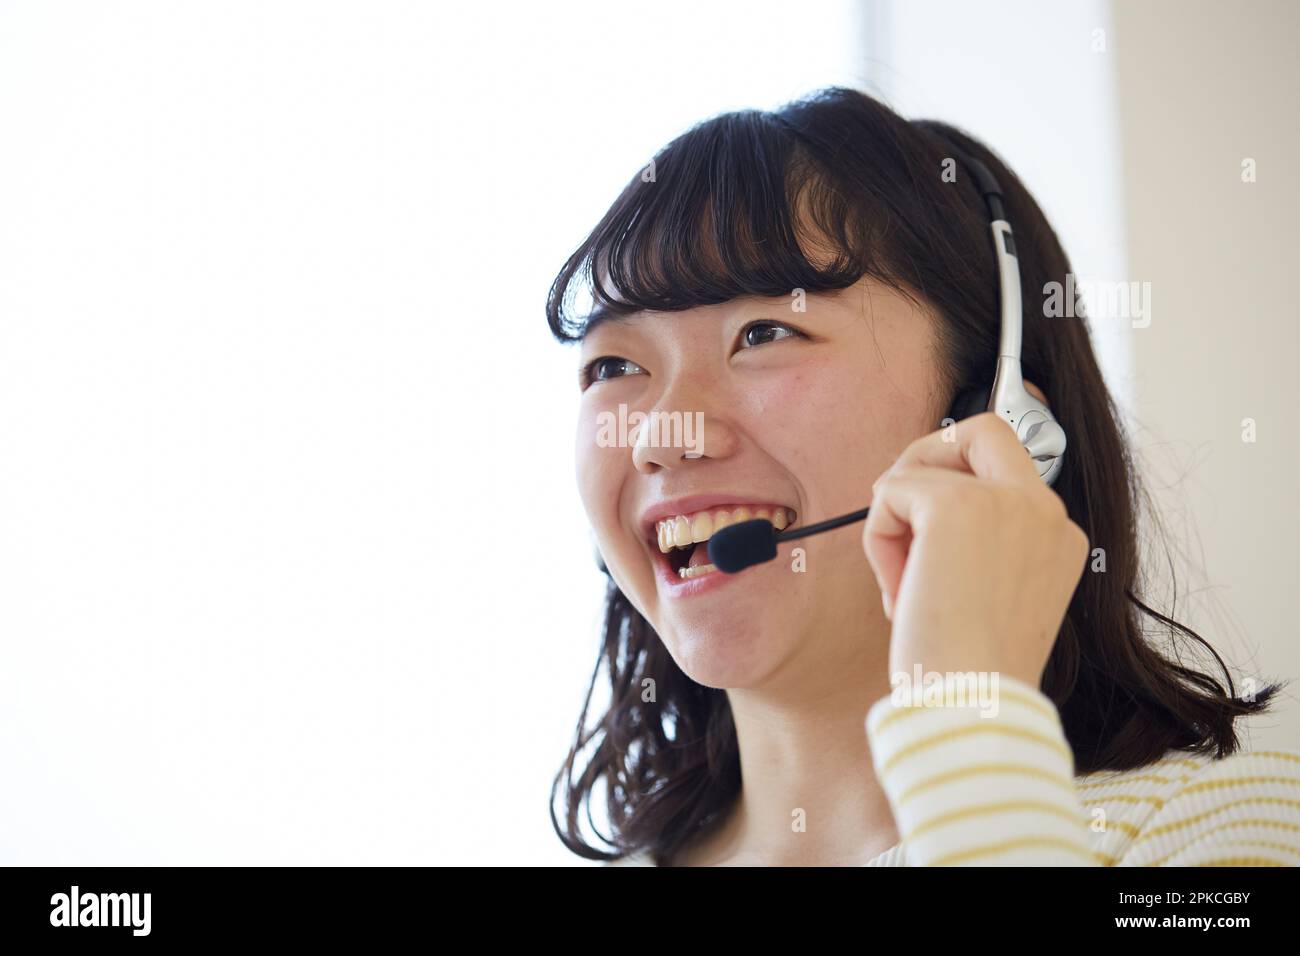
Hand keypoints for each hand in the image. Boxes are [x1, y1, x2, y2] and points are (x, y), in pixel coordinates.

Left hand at [861, 412, 1089, 688]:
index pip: (1007, 460)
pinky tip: (899, 592)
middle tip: (898, 515)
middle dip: (923, 461)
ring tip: (906, 590)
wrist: (976, 706)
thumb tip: (917, 504)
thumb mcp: (992, 595)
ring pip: (919, 471)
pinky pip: (890, 493)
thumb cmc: (973, 671)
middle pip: (978, 430)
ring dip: (894, 527)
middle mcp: (1043, 509)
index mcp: (1058, 535)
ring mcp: (1005, 501)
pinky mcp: (956, 506)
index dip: (958, 470)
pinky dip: (879, 540)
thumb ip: (978, 543)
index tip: (925, 512)